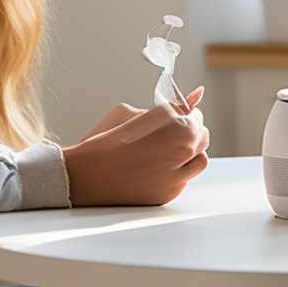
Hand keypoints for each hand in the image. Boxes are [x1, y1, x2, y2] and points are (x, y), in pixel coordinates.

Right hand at [64, 88, 208, 205]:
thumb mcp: (130, 113)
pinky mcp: (171, 192)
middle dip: (189, 132)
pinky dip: (176, 173)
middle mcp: (180, 146)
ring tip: (164, 152)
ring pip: (200, 158)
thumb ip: (169, 105)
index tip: (174, 118)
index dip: (183, 116)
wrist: (85, 176)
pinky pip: (185, 179)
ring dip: (189, 153)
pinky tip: (154, 170)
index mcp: (171, 121)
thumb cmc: (104, 141)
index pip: (194, 113)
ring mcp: (178, 172)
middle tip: (168, 135)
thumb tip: (197, 94)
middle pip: (202, 135)